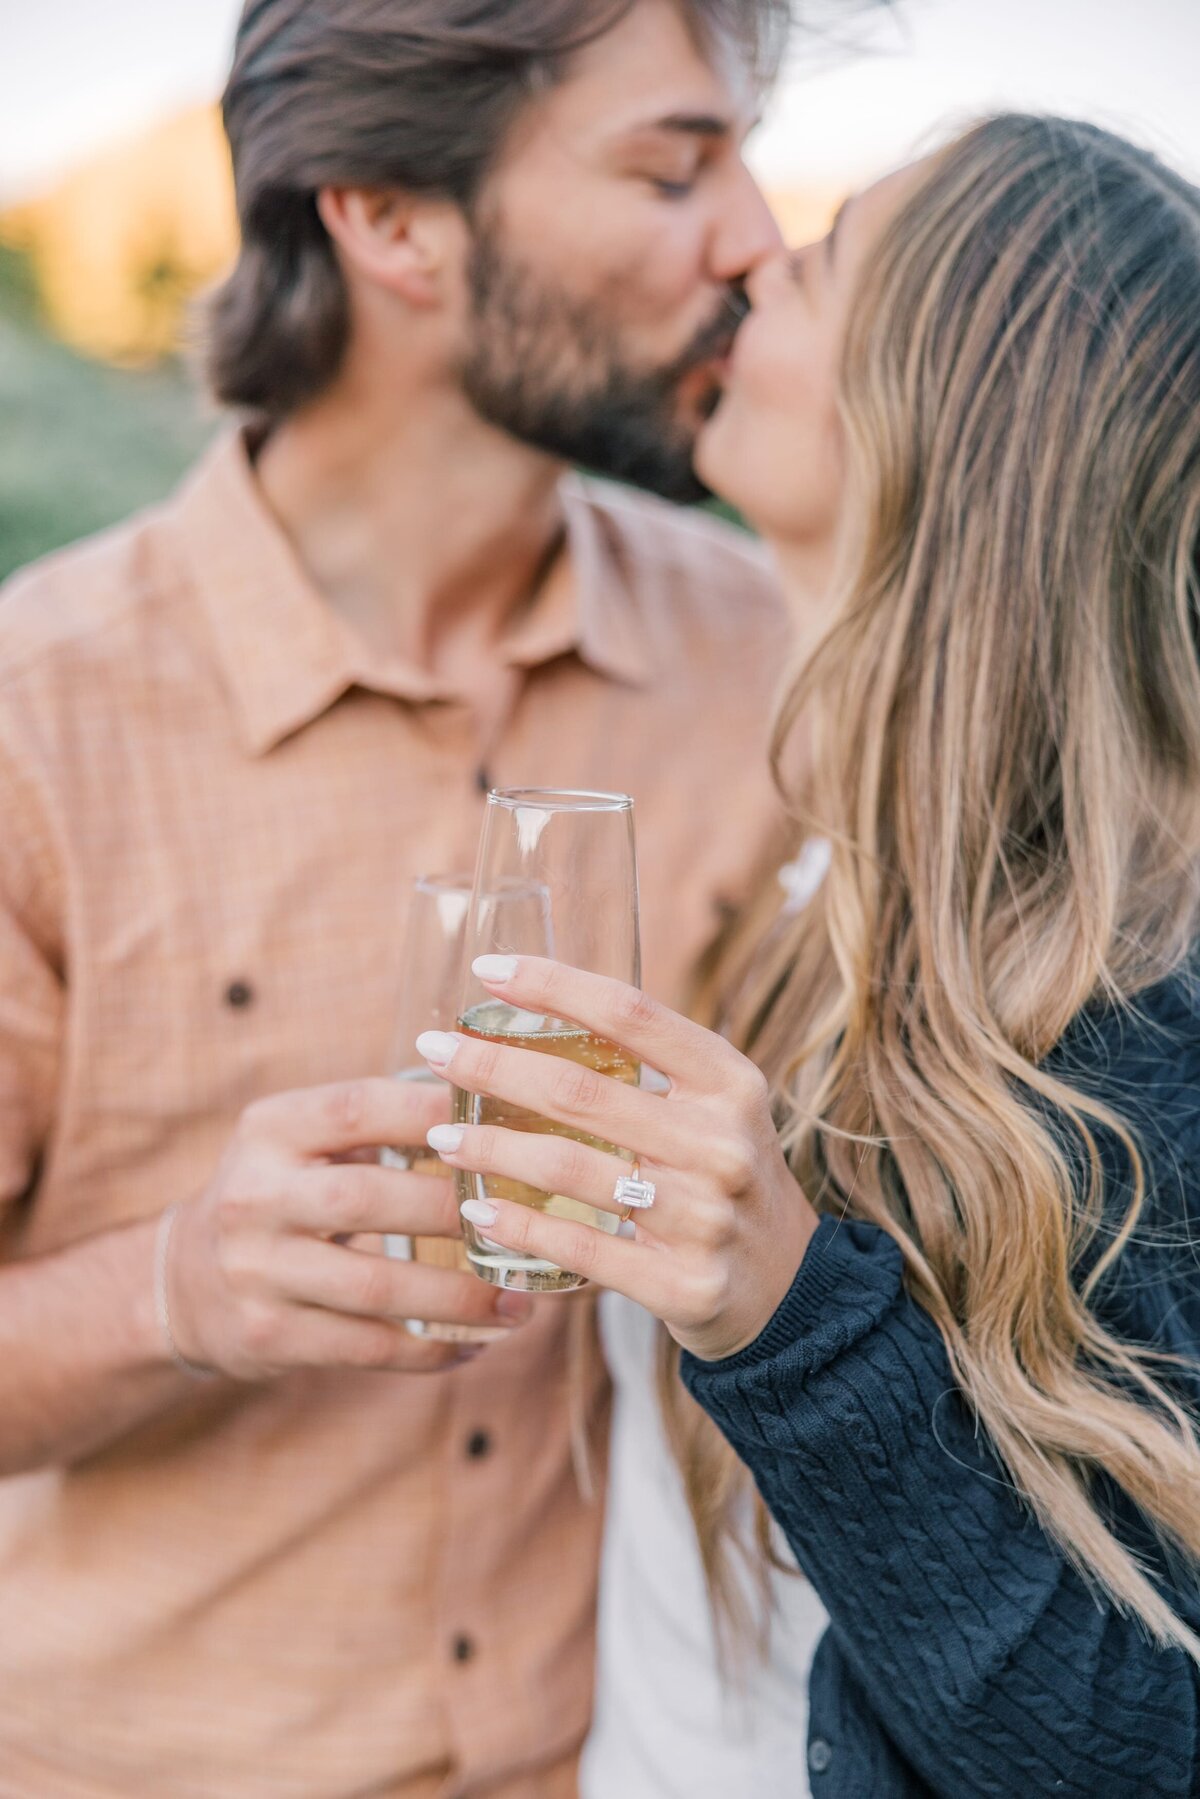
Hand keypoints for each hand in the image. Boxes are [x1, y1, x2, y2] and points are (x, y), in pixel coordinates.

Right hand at [168, 1078, 530, 1379]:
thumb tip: (494, 1106)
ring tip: (517, 1304)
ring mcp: (257, 1271)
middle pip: (368, 1198)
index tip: (502, 1119)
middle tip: (522, 1220)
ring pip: (375, 1288)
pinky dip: (429, 1350)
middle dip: (453, 1210)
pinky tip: (475, 1344)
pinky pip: (366, 1347)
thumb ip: (376, 1122)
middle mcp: (254, 1196)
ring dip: (458, 1298)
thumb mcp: (299, 1140)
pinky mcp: (269, 1335)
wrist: (184, 1283)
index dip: (430, 1112)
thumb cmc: (280, 1194)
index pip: (356, 1107)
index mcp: (270, 1130)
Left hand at [418, 959, 817, 1361]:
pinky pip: (581, 1247)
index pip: (630, 1012)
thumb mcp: (716, 1110)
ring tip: (440, 1136)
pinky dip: (520, 1226)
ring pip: (570, 1168)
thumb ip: (652, 1069)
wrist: (792, 1292)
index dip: (553, 984)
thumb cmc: (726, 1181)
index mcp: (729, 1083)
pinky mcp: (684, 1284)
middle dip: (492, 1066)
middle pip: (582, 1090)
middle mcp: (722, 1143)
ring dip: (490, 1148)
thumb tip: (538, 1012)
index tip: (487, 967)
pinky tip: (476, 1209)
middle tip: (433, 1052)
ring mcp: (705, 1217)